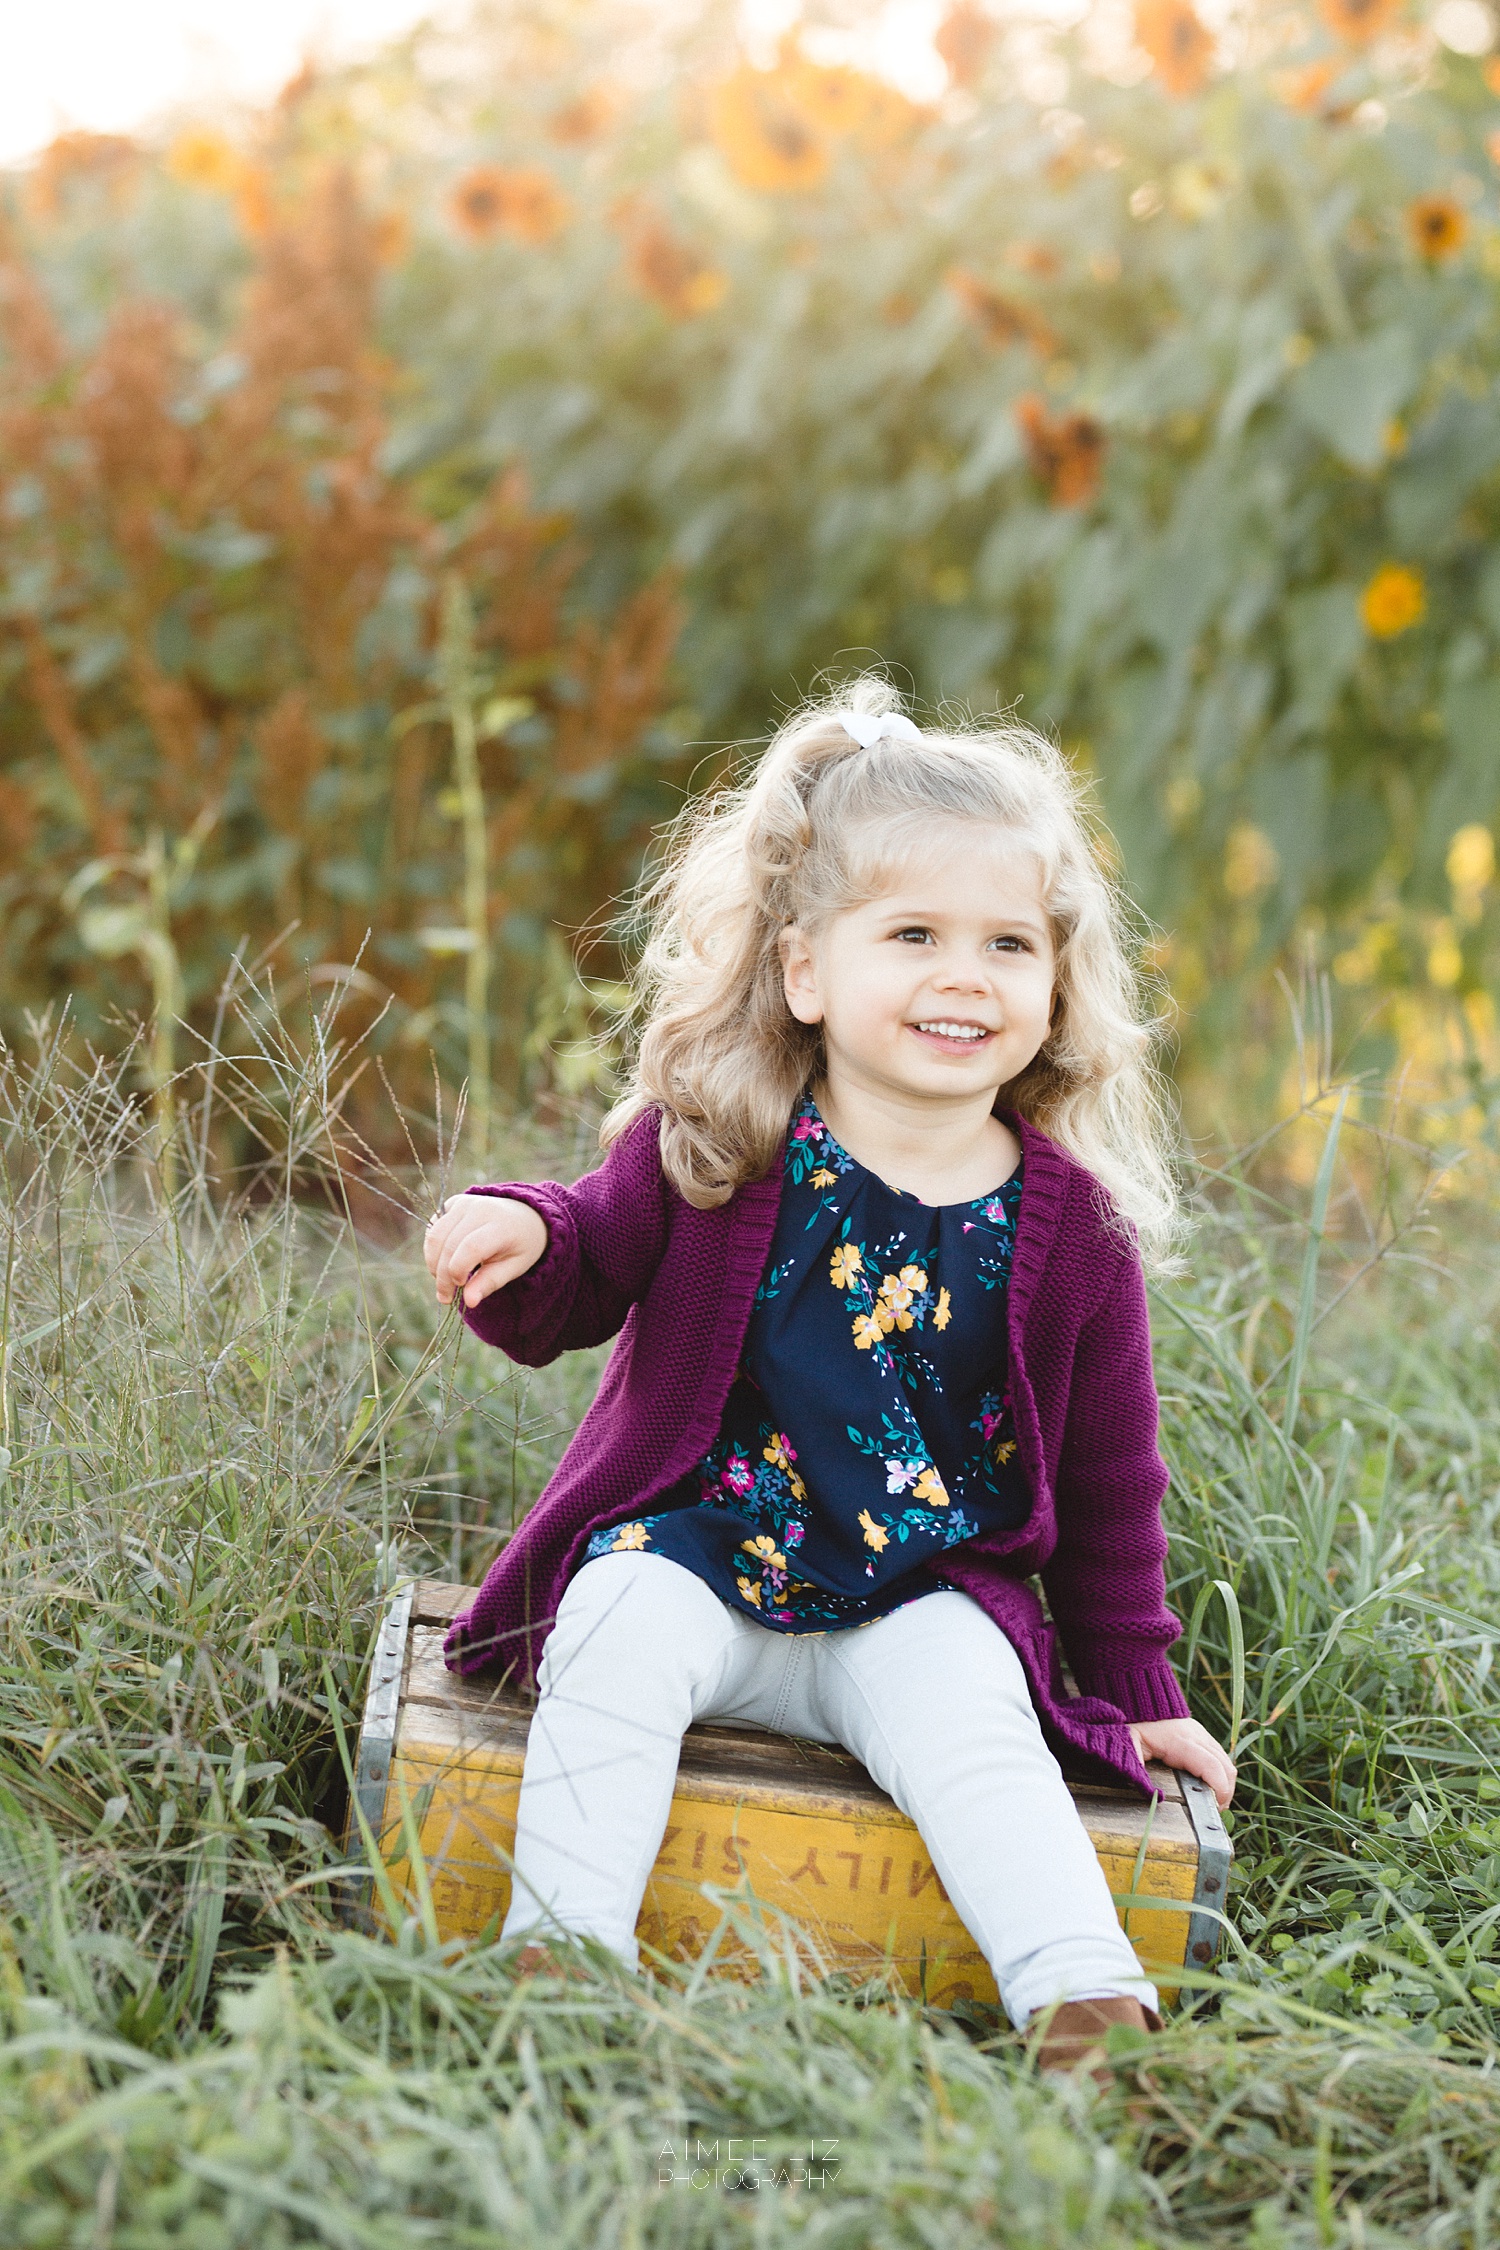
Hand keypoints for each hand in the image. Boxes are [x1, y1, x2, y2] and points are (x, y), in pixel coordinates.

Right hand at [424, 1192, 548, 1309]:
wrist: (525, 1216)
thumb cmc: (520, 1245)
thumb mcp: (514, 1267)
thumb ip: (490, 1282)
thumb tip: (469, 1302)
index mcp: (501, 1225)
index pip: (470, 1247)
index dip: (458, 1270)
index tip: (460, 1287)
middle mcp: (480, 1209)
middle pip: (448, 1244)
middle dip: (442, 1276)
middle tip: (445, 1297)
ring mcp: (465, 1203)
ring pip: (435, 1236)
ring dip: (433, 1263)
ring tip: (443, 1281)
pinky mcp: (454, 1203)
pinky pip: (433, 1228)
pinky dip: (432, 1249)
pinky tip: (443, 1261)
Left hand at [1129, 1717, 1235, 1809]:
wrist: (1138, 1696)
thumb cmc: (1132, 1722)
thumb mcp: (1128, 1743)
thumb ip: (1136, 1767)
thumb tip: (1154, 1795)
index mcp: (1181, 1741)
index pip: (1211, 1767)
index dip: (1220, 1790)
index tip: (1215, 1809)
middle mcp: (1197, 1736)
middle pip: (1225, 1767)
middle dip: (1225, 1792)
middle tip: (1214, 1812)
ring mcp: (1201, 1734)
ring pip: (1226, 1761)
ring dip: (1224, 1783)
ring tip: (1212, 1803)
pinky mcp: (1201, 1735)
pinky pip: (1219, 1755)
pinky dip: (1220, 1772)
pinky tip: (1209, 1786)